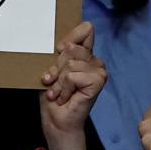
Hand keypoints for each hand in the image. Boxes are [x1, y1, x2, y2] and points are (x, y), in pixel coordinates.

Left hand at [37, 20, 106, 136]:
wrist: (56, 120)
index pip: (85, 29)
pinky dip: (64, 88)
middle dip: (56, 67)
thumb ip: (59, 55)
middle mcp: (94, 60)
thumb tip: (64, 45)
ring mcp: (99, 70)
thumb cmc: (53, 96)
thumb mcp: (51, 70)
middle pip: (71, 48)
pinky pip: (73, 76)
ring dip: (58, 81)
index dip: (68, 38)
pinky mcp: (99, 80)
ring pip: (69, 63)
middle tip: (54, 82)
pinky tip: (65, 97)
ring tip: (59, 92)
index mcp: (84, 54)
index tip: (57, 53)